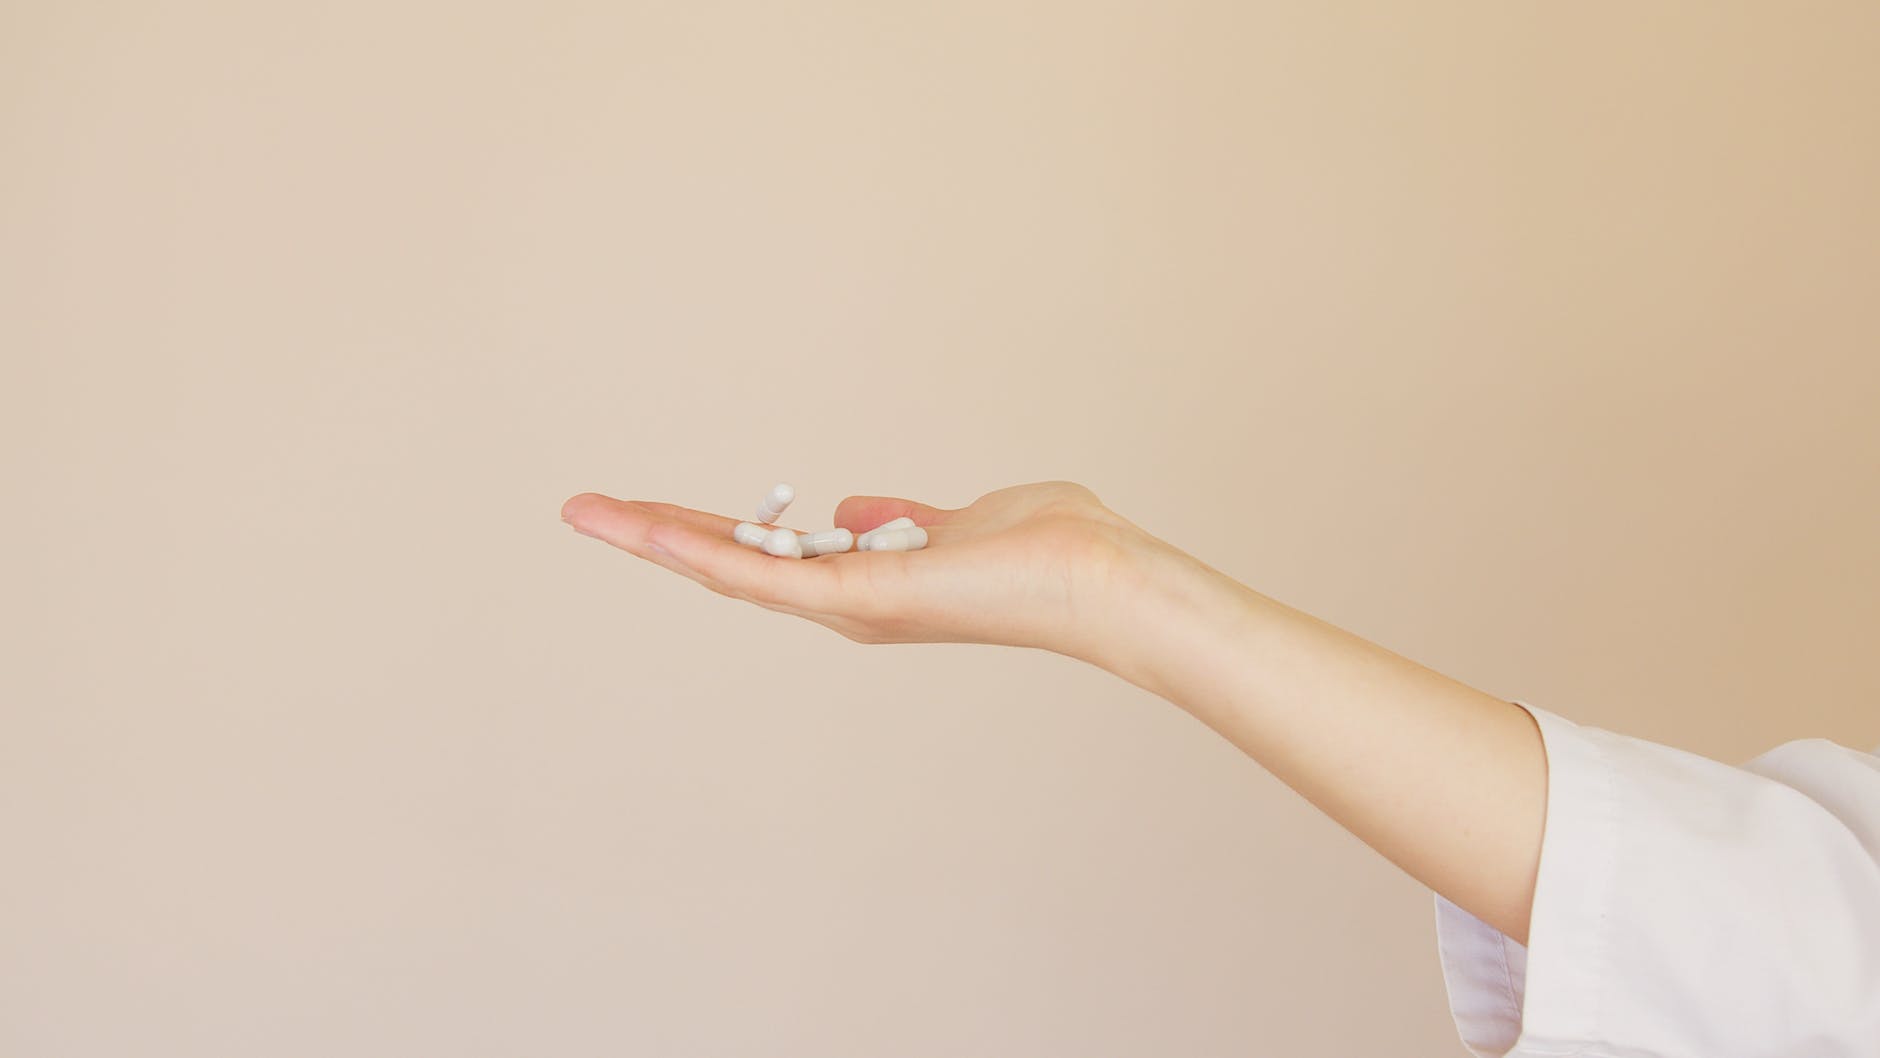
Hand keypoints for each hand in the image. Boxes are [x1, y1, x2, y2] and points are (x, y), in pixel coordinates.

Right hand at [559, 480, 1157, 663]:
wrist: (1101, 580)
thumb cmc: (1049, 552)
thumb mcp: (955, 522)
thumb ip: (900, 521)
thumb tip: (853, 509)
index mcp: (862, 582)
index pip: (763, 554)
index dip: (699, 531)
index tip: (644, 510)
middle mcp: (844, 602)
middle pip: (729, 565)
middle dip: (653, 537)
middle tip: (582, 510)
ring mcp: (849, 604)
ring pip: (732, 571)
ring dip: (655, 540)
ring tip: (590, 513)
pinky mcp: (865, 595)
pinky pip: (770, 574)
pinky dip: (708, 552)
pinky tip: (655, 529)